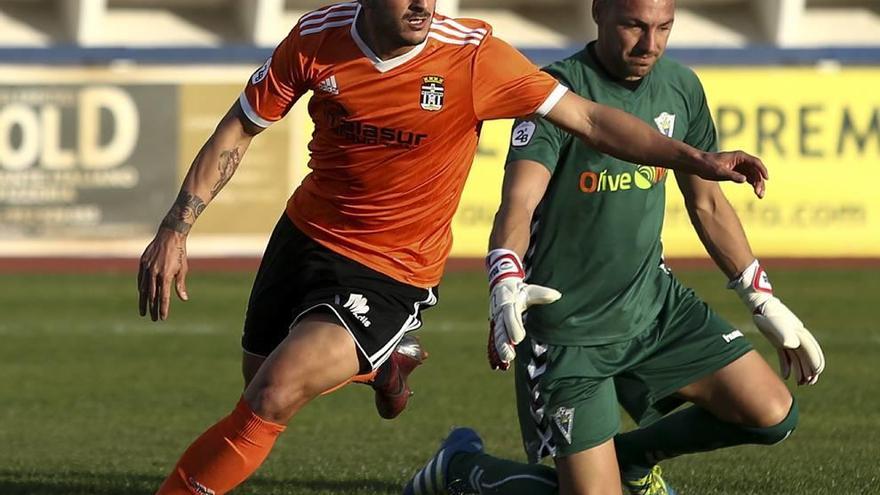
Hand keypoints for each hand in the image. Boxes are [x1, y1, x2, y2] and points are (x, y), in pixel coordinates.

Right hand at [138, 228, 189, 320]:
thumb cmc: (179, 253)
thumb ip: (180, 285)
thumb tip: (184, 299)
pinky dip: (141, 288)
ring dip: (144, 301)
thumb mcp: (183, 269)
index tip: (163, 318)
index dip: (163, 308)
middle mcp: (154, 273)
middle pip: (152, 295)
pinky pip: (140, 279)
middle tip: (153, 319)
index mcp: (166, 275)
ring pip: (143, 289)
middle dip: (152, 308)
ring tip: (144, 311)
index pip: (164, 296)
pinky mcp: (142, 263)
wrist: (169, 235)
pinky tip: (141, 295)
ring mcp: (147, 268)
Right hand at [487, 249, 560, 369]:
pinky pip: (497, 339)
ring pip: (498, 335)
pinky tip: (502, 362)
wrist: (502, 287)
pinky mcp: (497, 327)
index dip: (513, 326)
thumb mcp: (530, 289)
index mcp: (508, 301)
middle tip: (509, 356)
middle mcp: (500, 312)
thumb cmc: (520, 290)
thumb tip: (557, 295)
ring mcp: (497, 320)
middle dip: (504, 342)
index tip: (518, 339)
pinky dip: (498, 350)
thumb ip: (542, 294)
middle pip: (501, 328)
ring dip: (501, 348)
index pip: (509, 314)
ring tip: (506, 360)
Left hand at [701, 151, 767, 198]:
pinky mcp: (736, 172)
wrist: (698, 164)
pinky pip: (748, 178)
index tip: (766, 178)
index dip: (762, 170)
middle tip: (760, 193)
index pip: (755, 162)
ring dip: (757, 184)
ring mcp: (740, 167)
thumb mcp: (719, 171)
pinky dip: (752, 185)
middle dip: (760, 181)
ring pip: (753, 175)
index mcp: (739, 156)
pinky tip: (756, 192)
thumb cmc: (708, 165)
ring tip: (760, 196)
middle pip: (756, 170)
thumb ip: (732, 175)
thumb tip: (745, 180)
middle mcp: (742, 160)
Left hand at [730, 260, 825, 384]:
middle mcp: (796, 336)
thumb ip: (784, 332)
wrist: (759, 304)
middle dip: (810, 369)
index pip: (810, 349)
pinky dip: (787, 365)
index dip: (814, 360)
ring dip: (800, 370)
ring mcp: (788, 338)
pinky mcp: (778, 341)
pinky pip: (786, 355)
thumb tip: (792, 345)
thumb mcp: (775, 322)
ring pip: (797, 357)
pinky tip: (787, 376)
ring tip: (801, 383)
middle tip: (810, 382)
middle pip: (806, 355)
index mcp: (798, 332)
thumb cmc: (767, 313)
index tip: (817, 372)